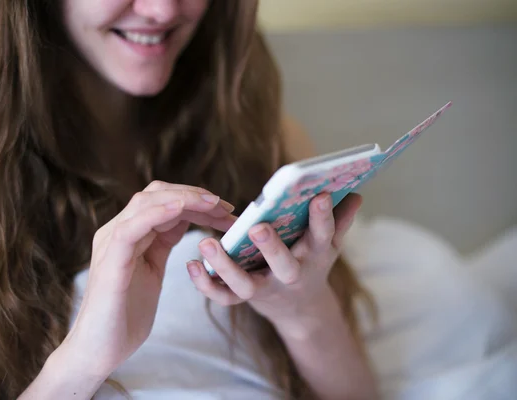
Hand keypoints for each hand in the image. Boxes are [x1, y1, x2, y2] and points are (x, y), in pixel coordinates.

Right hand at [61, 181, 235, 376]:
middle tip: (227, 206)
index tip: (226, 208)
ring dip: (183, 199)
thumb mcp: (152, 269)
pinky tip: (181, 208)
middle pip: (156, 194)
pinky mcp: (110, 262)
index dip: (195, 199)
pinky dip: (157, 213)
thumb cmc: (126, 314)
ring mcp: (111, 243)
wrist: (99, 350)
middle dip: (195, 195)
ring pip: (145, 203)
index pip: (162, 200)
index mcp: (128, 232)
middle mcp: (117, 231)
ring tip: (212, 203)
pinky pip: (132, 228)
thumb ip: (162, 243)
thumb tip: (185, 219)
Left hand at [186, 193, 360, 335]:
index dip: (323, 217)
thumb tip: (356, 194)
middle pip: (283, 264)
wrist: (299, 309)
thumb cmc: (311, 263)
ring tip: (205, 243)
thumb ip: (340, 221)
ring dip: (224, 266)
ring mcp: (266, 289)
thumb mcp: (329, 245)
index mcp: (315, 255)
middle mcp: (291, 274)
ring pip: (244, 284)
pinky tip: (190, 264)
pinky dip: (205, 284)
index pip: (322, 234)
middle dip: (272, 247)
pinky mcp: (244, 298)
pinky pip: (223, 296)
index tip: (319, 195)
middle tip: (258, 228)